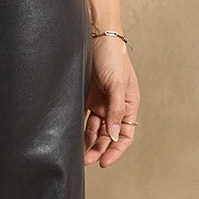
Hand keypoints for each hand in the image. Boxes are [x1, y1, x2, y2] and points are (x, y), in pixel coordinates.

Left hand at [84, 35, 137, 168]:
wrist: (96, 36)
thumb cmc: (113, 57)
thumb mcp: (118, 85)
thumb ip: (116, 111)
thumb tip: (114, 135)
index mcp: (128, 105)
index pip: (125, 134)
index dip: (116, 150)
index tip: (104, 161)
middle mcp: (114, 106)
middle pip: (107, 135)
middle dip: (98, 149)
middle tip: (86, 161)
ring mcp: (100, 102)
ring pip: (93, 129)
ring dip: (87, 141)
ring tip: (77, 153)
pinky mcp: (86, 96)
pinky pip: (82, 117)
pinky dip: (77, 127)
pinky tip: (70, 135)